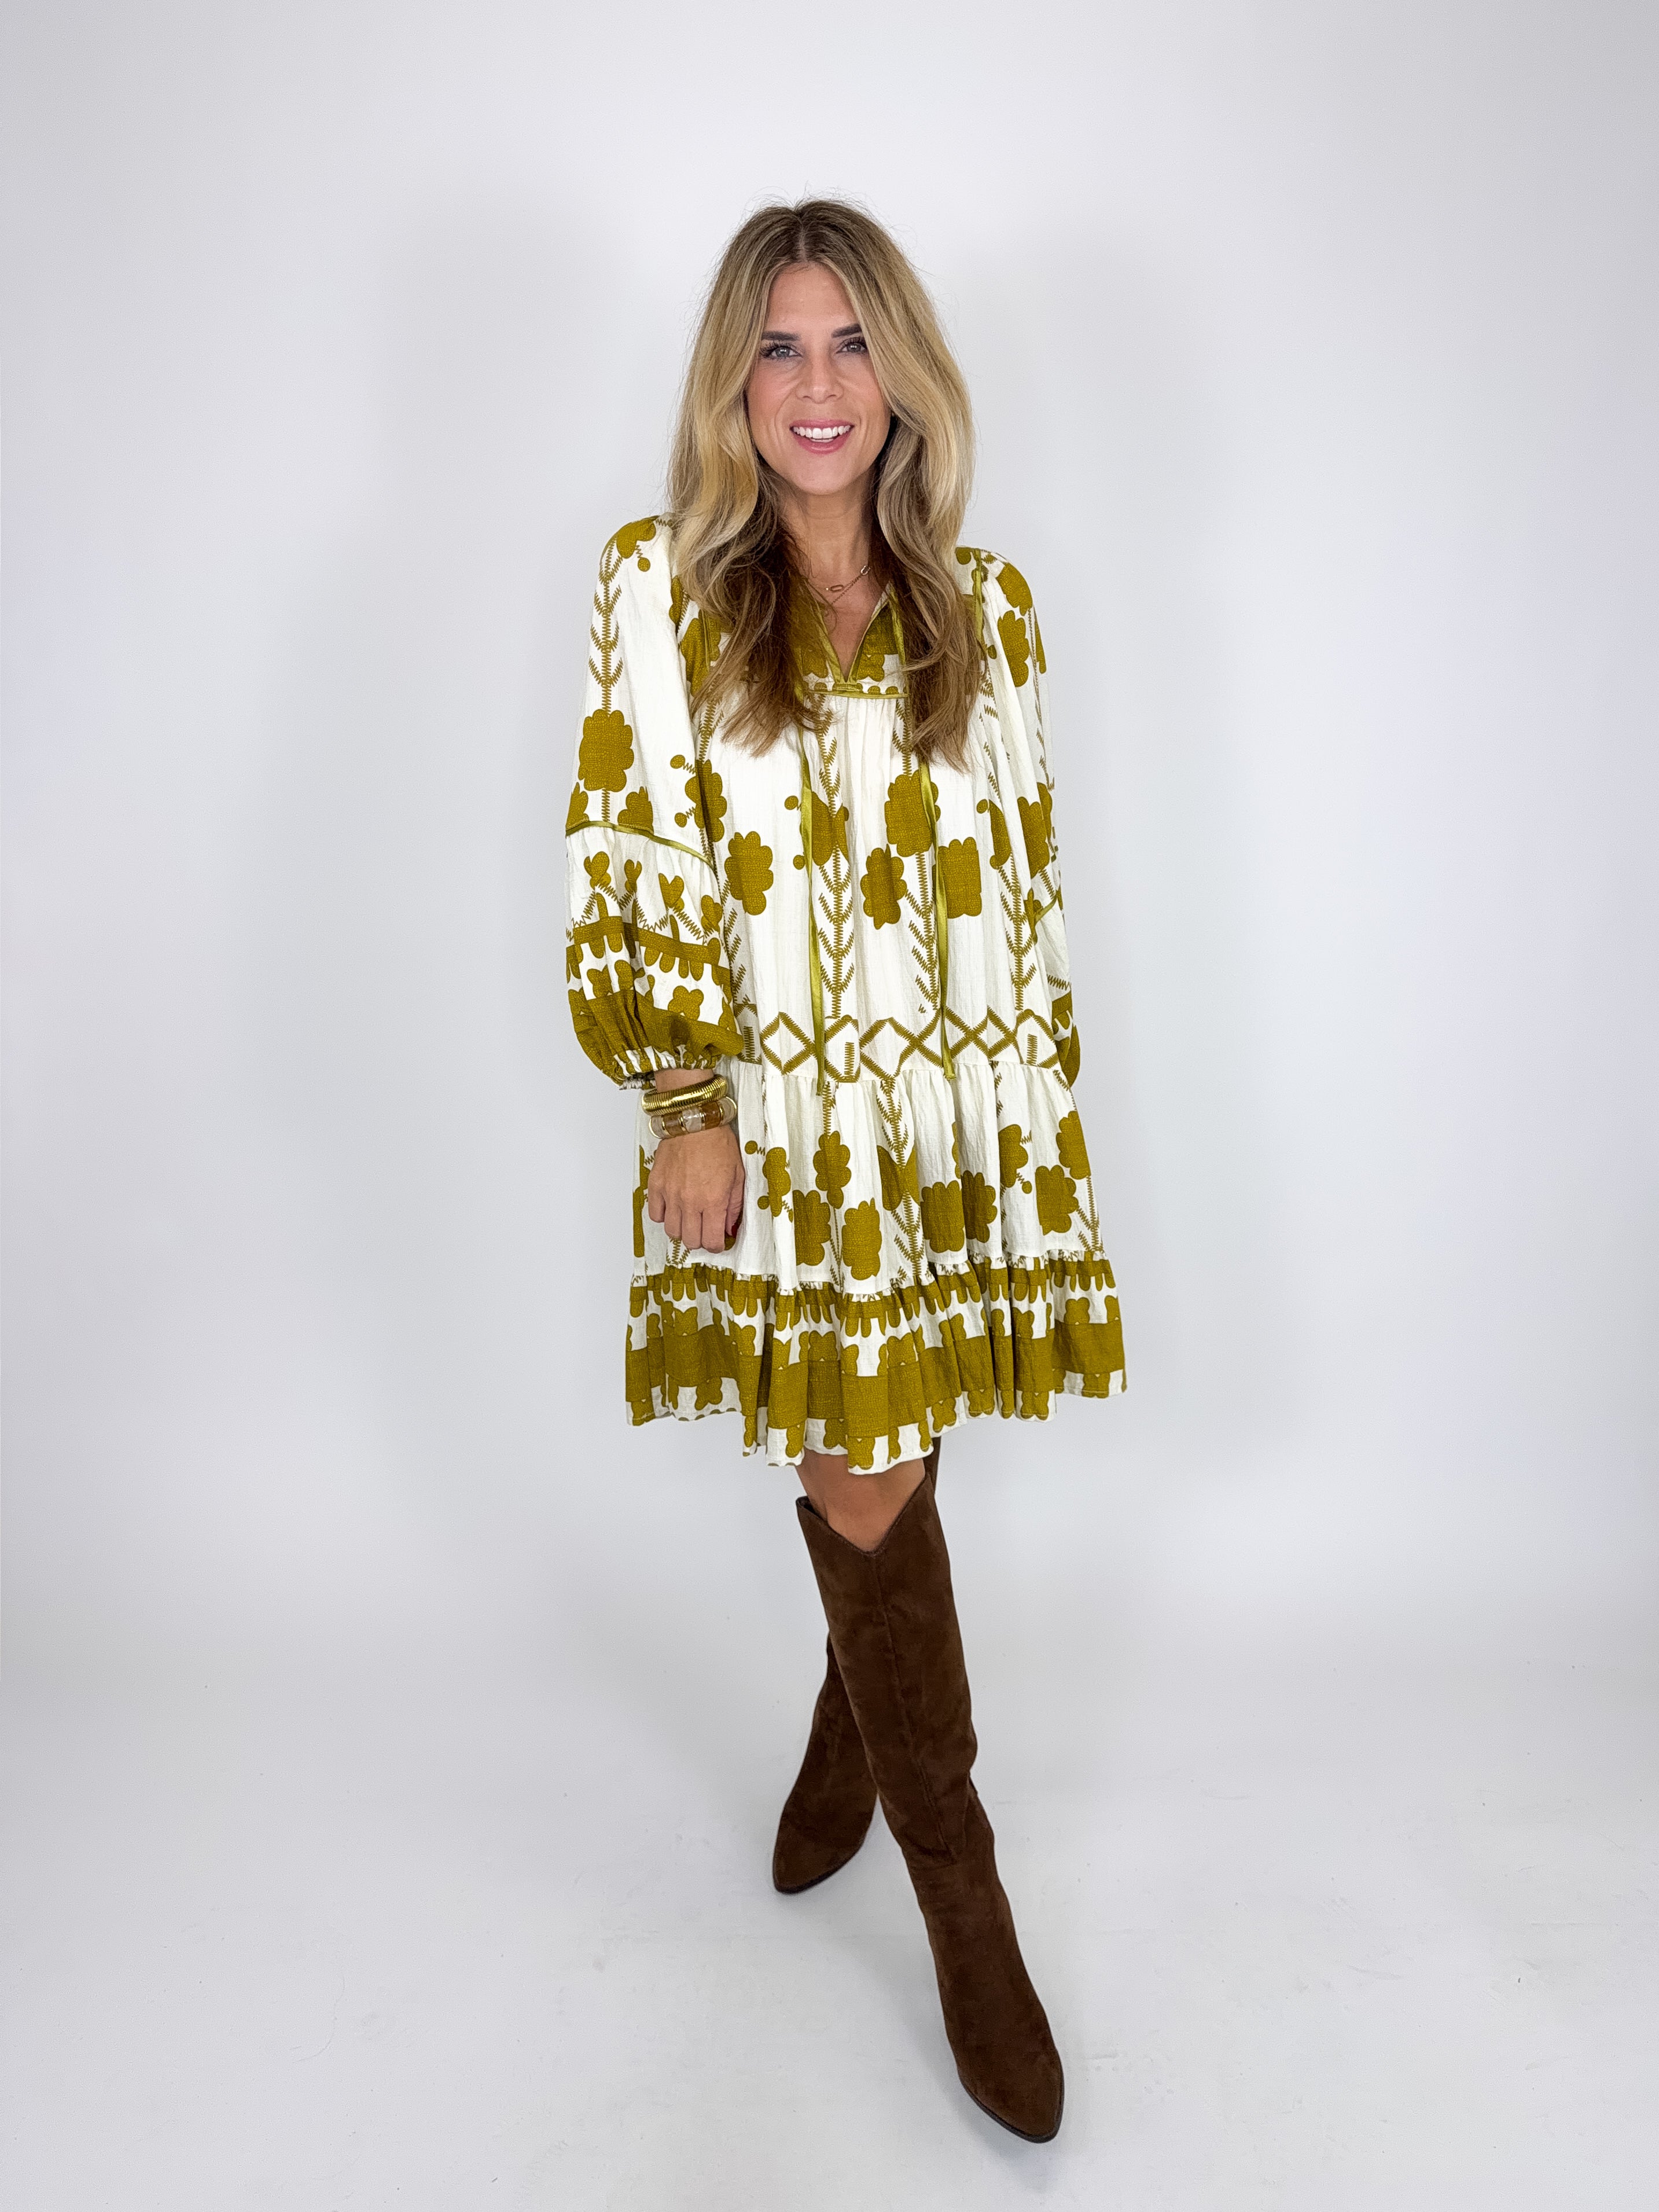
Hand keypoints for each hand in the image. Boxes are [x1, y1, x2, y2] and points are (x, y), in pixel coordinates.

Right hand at [647, 1123, 744, 1253]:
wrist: (695, 1122)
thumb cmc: (718, 1144)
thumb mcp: (738, 1176)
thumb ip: (734, 1206)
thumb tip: (729, 1228)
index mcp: (714, 1201)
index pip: (711, 1241)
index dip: (716, 1245)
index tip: (717, 1240)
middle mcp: (690, 1202)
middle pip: (690, 1241)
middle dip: (700, 1239)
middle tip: (705, 1229)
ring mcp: (671, 1195)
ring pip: (672, 1231)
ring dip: (682, 1229)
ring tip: (689, 1218)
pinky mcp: (656, 1185)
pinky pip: (655, 1215)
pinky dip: (664, 1215)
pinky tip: (673, 1207)